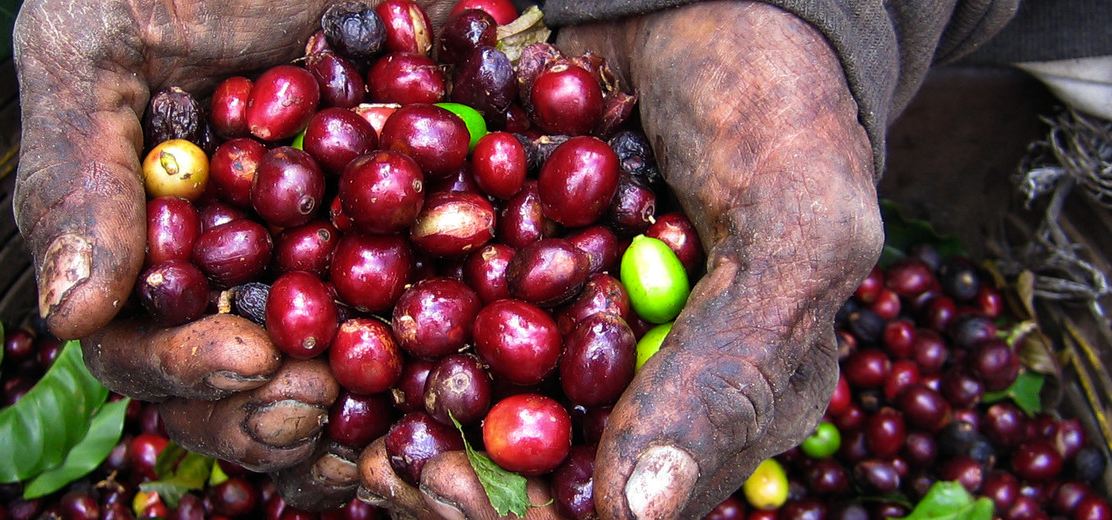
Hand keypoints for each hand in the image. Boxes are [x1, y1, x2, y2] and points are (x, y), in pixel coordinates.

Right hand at [9, 0, 452, 506]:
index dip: (185, 373)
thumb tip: (68, 315)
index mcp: (142, 241)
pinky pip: (421, 301)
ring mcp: (316, 251)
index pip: (140, 345)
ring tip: (388, 420)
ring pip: (326, 370)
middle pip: (236, 384)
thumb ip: (77, 175)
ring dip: (355, 414)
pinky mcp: (402, 224)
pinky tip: (457, 373)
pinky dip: (440, 344)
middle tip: (318, 403)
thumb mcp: (94, 47)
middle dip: (269, 414)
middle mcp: (228, 264)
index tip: (246, 361)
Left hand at [358, 2, 881, 517]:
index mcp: (718, 396)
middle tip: (376, 453)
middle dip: (446, 456)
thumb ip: (725, 374)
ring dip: (393, 386)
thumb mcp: (789, 237)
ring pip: (465, 377)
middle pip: (526, 450)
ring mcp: (562, 301)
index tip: (444, 490)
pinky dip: (382, 287)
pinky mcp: (504, 237)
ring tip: (322, 392)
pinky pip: (432, 281)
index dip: (527, 507)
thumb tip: (636, 516)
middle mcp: (633, 366)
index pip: (617, 494)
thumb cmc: (778, 106)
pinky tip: (324, 290)